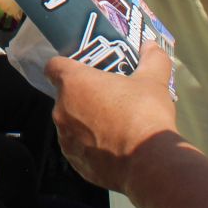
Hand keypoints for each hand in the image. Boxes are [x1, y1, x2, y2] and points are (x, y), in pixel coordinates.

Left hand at [46, 45, 177, 192]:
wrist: (147, 162)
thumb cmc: (143, 113)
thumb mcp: (153, 81)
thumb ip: (151, 59)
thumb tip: (152, 45)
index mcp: (73, 83)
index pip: (54, 66)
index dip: (66, 66)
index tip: (82, 70)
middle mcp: (61, 110)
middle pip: (65, 96)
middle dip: (83, 97)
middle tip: (108, 98)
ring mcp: (65, 138)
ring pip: (70, 124)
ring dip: (85, 122)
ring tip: (113, 126)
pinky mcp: (74, 162)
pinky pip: (78, 148)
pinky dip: (90, 147)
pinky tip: (112, 148)